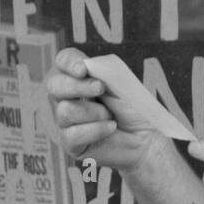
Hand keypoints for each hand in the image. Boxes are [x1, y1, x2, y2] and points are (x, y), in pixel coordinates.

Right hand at [45, 47, 165, 174]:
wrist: (148, 135)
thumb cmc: (133, 106)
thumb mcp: (119, 82)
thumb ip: (100, 71)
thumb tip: (83, 66)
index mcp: (79, 77)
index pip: (63, 61)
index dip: (69, 62)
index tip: (83, 69)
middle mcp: (67, 97)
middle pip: (54, 85)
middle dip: (78, 86)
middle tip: (100, 88)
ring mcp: (66, 121)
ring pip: (65, 110)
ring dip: (93, 112)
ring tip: (110, 115)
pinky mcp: (70, 143)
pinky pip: (73, 134)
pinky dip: (97, 129)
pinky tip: (111, 128)